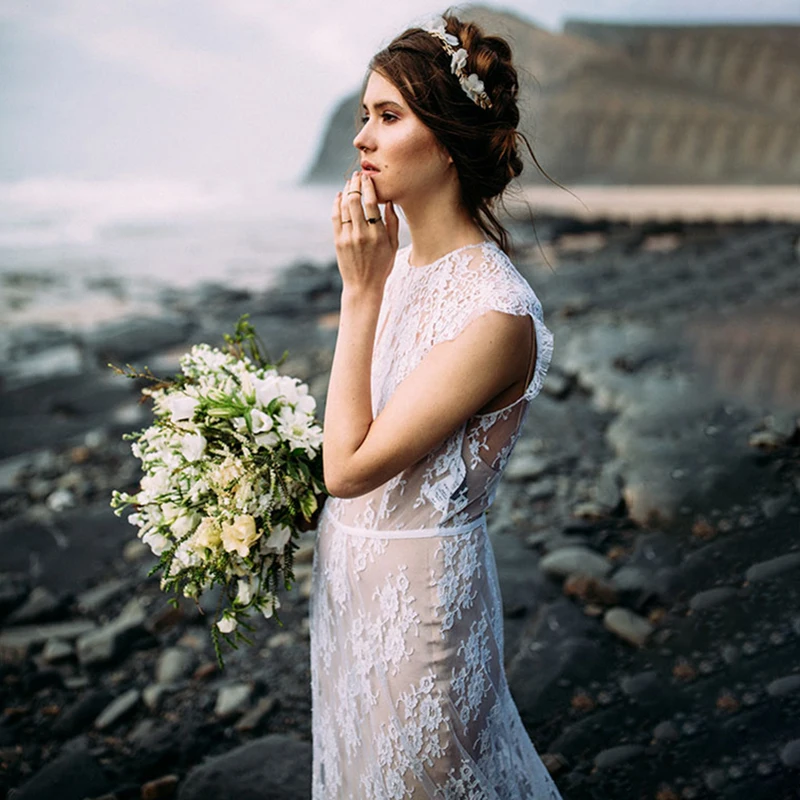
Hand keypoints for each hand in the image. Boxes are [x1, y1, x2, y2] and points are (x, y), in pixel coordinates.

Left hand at [331, 170, 398, 295]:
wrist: (363, 286)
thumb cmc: (382, 266)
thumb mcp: (393, 246)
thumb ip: (392, 223)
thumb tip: (388, 202)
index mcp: (378, 234)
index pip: (371, 203)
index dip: (368, 187)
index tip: (368, 177)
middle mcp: (362, 234)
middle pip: (355, 201)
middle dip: (356, 184)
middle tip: (358, 174)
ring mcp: (348, 237)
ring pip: (344, 207)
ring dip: (347, 191)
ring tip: (350, 182)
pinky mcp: (338, 241)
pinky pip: (336, 217)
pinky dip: (337, 204)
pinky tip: (340, 195)